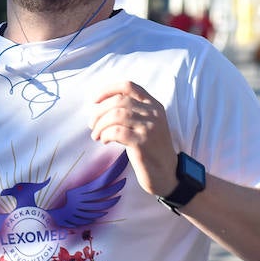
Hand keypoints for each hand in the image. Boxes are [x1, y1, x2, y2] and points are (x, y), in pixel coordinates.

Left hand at [88, 81, 179, 196]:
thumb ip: (131, 112)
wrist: (167, 174)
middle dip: (99, 111)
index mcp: (154, 105)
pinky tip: (104, 140)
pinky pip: (117, 132)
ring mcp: (149, 128)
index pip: (129, 86)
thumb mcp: (146, 125)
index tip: (94, 100)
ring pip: (116, 115)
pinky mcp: (143, 143)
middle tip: (92, 125)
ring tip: (96, 135)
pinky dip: (105, 134)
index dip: (108, 90)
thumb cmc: (151, 149)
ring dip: (100, 124)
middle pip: (119, 101)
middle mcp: (153, 113)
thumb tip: (101, 106)